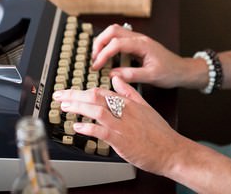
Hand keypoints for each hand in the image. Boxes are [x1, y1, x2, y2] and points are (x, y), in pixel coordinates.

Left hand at [53, 76, 184, 175]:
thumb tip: (117, 79)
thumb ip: (129, 92)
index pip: (100, 91)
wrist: (171, 150)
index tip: (69, 93)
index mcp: (128, 102)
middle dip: (74, 95)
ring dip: (77, 108)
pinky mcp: (121, 140)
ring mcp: (122, 125)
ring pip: (96, 110)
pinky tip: (76, 128)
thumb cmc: (159, 132)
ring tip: (65, 108)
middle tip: (59, 96)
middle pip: (94, 96)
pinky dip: (87, 129)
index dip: (82, 91)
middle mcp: (124, 110)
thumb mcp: (145, 106)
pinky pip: (101, 131)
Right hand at [91, 24, 187, 87]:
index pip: (116, 44)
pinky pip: (119, 39)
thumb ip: (131, 75)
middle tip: (94, 58)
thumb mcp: (151, 76)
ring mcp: (137, 39)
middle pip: (112, 30)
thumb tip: (112, 75)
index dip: (103, 54)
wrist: (182, 70)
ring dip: (103, 42)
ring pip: (114, 32)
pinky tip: (107, 57)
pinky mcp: (136, 44)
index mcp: (142, 44)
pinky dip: (109, 45)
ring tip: (98, 57)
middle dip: (99, 43)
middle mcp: (138, 38)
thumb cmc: (170, 72)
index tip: (96, 66)